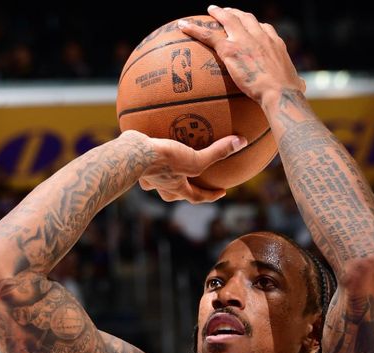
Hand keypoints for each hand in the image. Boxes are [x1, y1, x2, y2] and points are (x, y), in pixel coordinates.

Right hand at [132, 130, 247, 202]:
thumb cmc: (164, 162)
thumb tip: (242, 143)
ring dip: (163, 172)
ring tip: (169, 160)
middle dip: (182, 189)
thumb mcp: (195, 159)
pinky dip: (149, 147)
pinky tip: (152, 134)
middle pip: (173, 193)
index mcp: (175, 188)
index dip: (210, 196)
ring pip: (156, 177)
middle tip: (191, 182)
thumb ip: (218, 152)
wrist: (132, 154)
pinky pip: (143, 154)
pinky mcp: (134, 158)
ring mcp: (145, 173)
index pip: (197, 197)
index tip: (222, 193)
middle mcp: (160, 184)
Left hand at [178, 6, 304, 106]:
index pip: (265, 29)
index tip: (251, 26)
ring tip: (211, 10)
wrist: (280, 93)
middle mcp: (261, 36)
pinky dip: (194, 29)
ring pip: (228, 19)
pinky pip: (208, 35)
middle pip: (247, 18)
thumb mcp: (297, 84)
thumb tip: (301, 87)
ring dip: (218, 13)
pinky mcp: (231, 48)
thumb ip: (296, 83)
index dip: (256, 26)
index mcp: (276, 44)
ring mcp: (245, 40)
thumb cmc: (289, 94)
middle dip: (237, 14)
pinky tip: (182, 27)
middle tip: (228, 13)